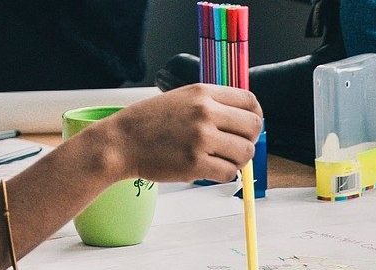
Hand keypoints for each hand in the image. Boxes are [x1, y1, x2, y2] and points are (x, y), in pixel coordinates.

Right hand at [72, 83, 263, 182]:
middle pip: (253, 127)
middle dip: (248, 139)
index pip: (250, 101)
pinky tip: (211, 170)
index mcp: (203, 93)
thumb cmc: (148, 122)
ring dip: (238, 160)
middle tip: (235, 147)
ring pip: (244, 152)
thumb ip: (210, 103)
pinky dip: (225, 174)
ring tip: (221, 160)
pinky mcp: (195, 163)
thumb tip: (242, 120)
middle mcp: (205, 113)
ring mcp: (201, 139)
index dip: (254, 116)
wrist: (121, 142)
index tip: (248, 127)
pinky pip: (229, 172)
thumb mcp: (180, 98)